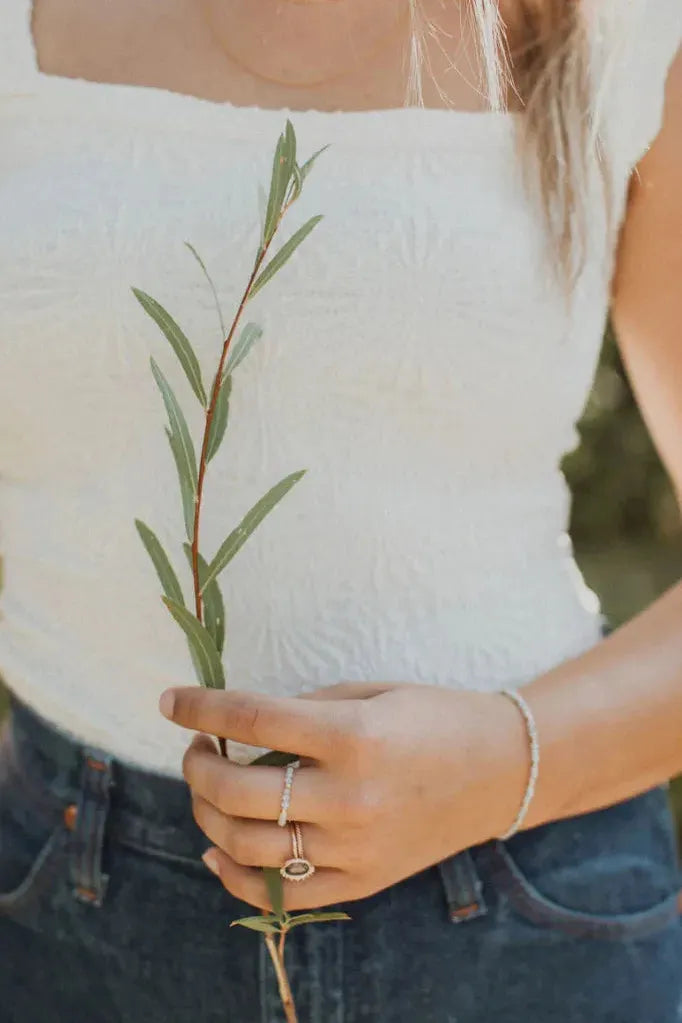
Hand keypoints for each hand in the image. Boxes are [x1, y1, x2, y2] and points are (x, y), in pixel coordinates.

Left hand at [159, 681, 527, 910]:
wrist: (503, 769)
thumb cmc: (438, 717)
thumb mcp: (372, 694)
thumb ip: (306, 709)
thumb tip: (243, 725)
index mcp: (354, 737)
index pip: (254, 718)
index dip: (201, 707)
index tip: (171, 699)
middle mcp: (350, 797)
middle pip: (238, 789)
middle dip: (197, 764)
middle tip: (196, 747)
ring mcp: (355, 848)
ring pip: (247, 846)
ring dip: (208, 814)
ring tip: (209, 790)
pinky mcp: (362, 881)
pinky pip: (281, 894)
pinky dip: (236, 876)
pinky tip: (219, 850)